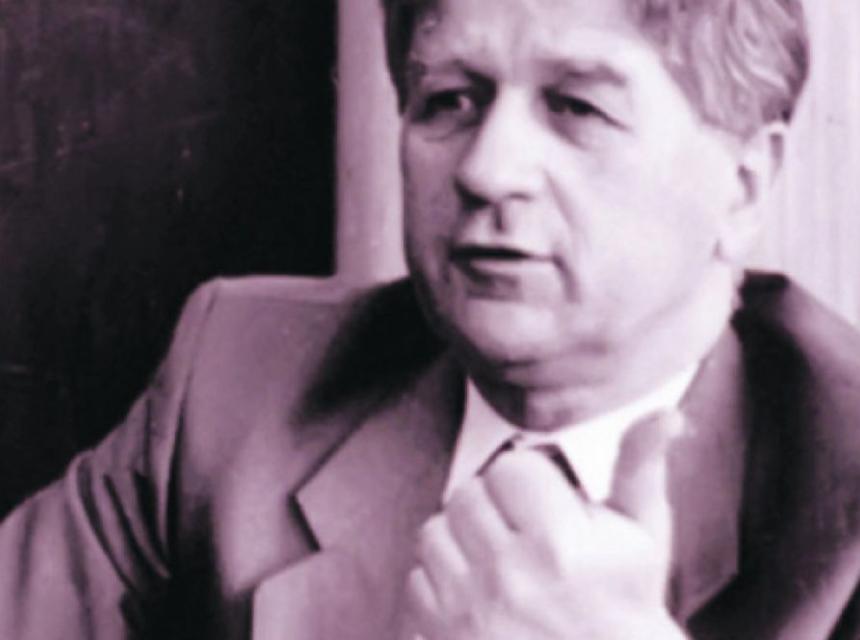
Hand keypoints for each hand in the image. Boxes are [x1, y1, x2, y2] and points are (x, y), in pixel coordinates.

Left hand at [402, 411, 686, 639]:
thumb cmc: (626, 603)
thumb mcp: (644, 534)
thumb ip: (642, 465)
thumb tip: (667, 414)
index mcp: (559, 544)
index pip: (511, 468)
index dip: (530, 480)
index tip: (545, 502)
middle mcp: (509, 577)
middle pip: (466, 494)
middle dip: (493, 505)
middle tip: (520, 529)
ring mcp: (470, 611)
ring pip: (434, 532)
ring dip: (460, 538)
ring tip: (496, 557)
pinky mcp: (443, 637)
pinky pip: (416, 580)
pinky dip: (440, 580)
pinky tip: (477, 591)